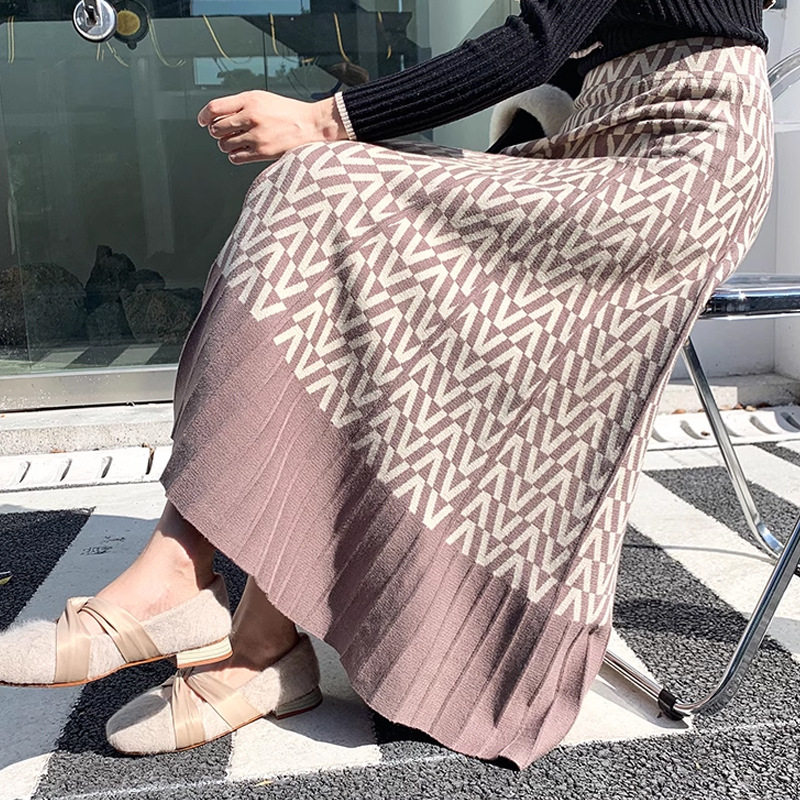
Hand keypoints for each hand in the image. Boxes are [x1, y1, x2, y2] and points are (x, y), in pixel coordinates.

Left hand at [197, 91, 348, 163]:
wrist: (311, 125)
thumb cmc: (287, 112)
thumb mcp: (262, 98)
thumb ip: (239, 104)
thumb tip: (215, 116)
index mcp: (250, 100)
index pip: (215, 108)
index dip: (204, 116)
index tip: (202, 121)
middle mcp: (251, 117)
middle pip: (217, 128)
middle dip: (217, 132)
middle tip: (223, 133)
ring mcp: (257, 136)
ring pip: (225, 144)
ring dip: (225, 145)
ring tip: (235, 142)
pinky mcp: (263, 152)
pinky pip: (236, 157)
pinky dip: (234, 155)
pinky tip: (241, 151)